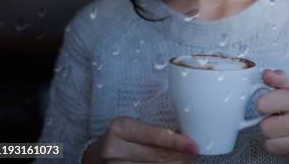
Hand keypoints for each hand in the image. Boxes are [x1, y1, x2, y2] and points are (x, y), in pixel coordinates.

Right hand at [82, 116, 197, 162]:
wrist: (94, 158)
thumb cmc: (119, 140)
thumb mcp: (133, 129)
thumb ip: (154, 132)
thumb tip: (186, 138)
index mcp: (120, 128)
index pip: (155, 136)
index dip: (177, 143)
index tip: (193, 146)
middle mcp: (113, 148)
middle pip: (157, 156)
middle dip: (179, 157)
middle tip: (191, 155)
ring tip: (182, 160)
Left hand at [256, 69, 288, 163]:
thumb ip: (281, 82)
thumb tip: (266, 74)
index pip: (264, 103)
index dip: (263, 105)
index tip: (270, 105)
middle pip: (265, 127)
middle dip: (269, 124)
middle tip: (279, 121)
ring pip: (270, 143)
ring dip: (274, 139)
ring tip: (285, 132)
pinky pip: (280, 154)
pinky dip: (283, 149)